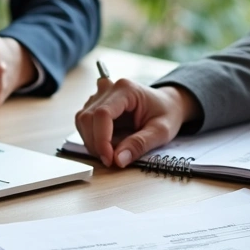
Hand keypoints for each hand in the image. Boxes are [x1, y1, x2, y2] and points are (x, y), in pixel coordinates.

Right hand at [74, 79, 200, 167]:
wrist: (167, 104)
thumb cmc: (166, 113)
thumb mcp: (161, 131)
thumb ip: (140, 144)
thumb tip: (118, 160)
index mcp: (126, 89)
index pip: (102, 113)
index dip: (101, 139)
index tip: (109, 159)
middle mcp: (108, 88)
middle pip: (87, 117)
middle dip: (95, 143)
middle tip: (111, 160)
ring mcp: (99, 95)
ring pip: (82, 121)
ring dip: (91, 141)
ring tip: (111, 152)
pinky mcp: (94, 105)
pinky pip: (84, 123)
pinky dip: (91, 138)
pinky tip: (107, 144)